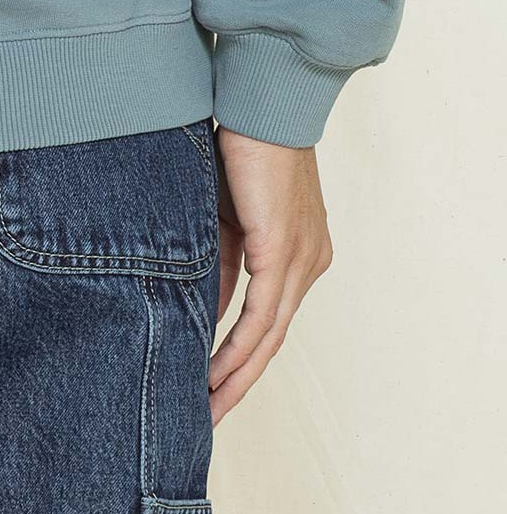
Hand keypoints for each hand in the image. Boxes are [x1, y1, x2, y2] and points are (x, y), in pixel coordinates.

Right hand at [209, 126, 332, 421]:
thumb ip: (218, 261)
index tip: (212, 381)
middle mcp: (310, 261)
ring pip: (268, 336)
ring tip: (207, 406)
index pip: (270, 316)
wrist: (261, 98)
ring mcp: (301, 258)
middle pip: (273, 338)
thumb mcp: (224, 214)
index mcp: (301, 250)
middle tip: (209, 415)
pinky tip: (214, 373)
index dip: (242, 354)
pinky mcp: (282, 249)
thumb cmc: (239, 143)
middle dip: (239, 380)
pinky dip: (237, 348)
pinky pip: (260, 315)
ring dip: (236, 375)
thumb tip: (204, 310)